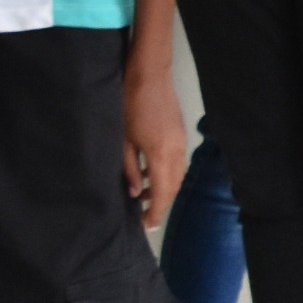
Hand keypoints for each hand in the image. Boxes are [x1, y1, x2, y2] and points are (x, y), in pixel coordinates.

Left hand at [120, 52, 188, 228]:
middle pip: (174, 187)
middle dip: (160, 204)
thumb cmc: (129, 105)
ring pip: (177, 175)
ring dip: (163, 188)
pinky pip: (176, 162)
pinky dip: (165, 174)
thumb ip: (130, 169)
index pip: (162, 193)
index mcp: (161, 155)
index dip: (155, 213)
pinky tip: (148, 173)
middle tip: (143, 215)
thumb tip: (134, 192)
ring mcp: (180, 142)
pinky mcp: (179, 134)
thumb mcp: (123, 141)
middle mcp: (176, 151)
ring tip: (141, 194)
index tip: (147, 226)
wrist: (148, 75)